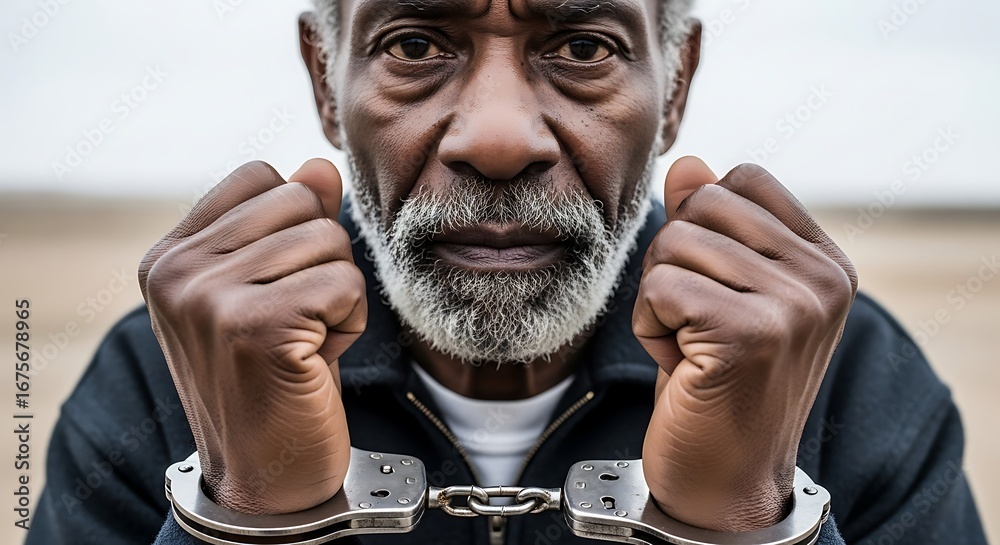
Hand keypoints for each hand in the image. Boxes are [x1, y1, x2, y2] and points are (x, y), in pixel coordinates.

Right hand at [138, 160, 365, 514]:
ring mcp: (209, 297)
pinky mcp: (255, 325)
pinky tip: (317, 357)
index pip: (260, 176)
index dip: (295, 224)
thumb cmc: (272, 378)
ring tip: (305, 341)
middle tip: (297, 320)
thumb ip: (291, 223)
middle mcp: (177, 271)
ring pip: (329, 239)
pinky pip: (345, 281)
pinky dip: (350, 320)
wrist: (264, 476)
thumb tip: (320, 164)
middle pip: (302, 200)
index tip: (279, 285)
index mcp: (170, 256)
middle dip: (322, 259)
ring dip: (338, 294)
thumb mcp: (273, 290)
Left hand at [634, 157, 857, 530]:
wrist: (725, 478)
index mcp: (825, 261)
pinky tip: (678, 363)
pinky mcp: (750, 333)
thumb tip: (689, 164)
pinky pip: (660, 285)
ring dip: (659, 298)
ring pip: (674, 242)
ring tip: (689, 346)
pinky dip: (649, 324)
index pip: (744, 180)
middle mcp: (822, 279)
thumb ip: (712, 226)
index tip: (713, 287)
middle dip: (674, 260)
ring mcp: (793, 306)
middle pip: (703, 204)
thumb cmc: (719, 383)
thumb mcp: (721, 293)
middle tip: (693, 320)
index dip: (702, 225)